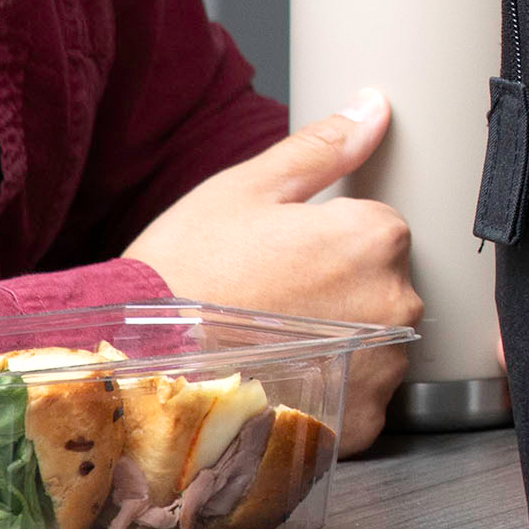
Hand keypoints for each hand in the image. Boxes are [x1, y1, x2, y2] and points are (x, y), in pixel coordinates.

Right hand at [126, 91, 420, 453]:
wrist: (133, 367)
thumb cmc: (184, 274)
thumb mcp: (247, 190)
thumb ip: (323, 148)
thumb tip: (374, 107)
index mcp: (375, 237)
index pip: (381, 228)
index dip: (329, 240)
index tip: (285, 256)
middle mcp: (396, 302)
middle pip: (385, 284)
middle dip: (341, 289)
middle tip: (272, 301)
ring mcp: (381, 367)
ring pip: (376, 342)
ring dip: (340, 343)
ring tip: (271, 344)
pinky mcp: (360, 421)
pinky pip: (361, 397)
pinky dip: (329, 391)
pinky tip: (280, 381)